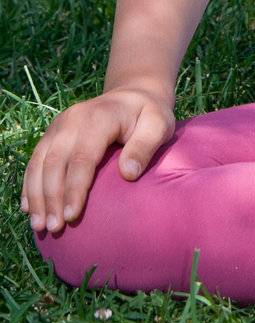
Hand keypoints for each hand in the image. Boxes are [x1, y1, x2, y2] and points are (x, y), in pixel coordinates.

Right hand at [21, 87, 175, 237]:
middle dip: (51, 198)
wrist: (133, 94)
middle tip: (54, 228)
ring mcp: (60, 125)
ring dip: (36, 195)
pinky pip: (35, 159)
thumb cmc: (149, 115)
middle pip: (55, 162)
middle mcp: (73, 119)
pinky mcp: (53, 133)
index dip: (75, 188)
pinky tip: (28, 207)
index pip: (82, 157)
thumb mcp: (158, 125)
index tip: (72, 217)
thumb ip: (145, 146)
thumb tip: (128, 174)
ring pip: (39, 162)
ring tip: (39, 225)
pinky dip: (29, 184)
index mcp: (99, 117)